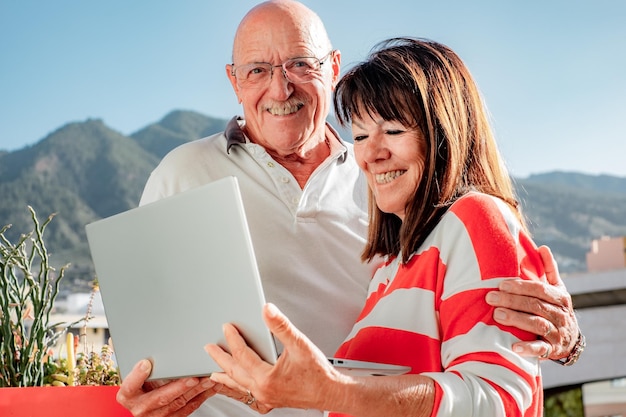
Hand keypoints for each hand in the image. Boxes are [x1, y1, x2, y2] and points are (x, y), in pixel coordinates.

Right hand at [116, 359, 218, 416]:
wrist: (144, 406)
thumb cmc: (139, 385)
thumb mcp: (131, 374)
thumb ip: (130, 360)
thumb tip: (120, 339)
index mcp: (128, 395)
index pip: (130, 386)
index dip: (137, 375)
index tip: (145, 363)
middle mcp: (141, 408)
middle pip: (161, 397)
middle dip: (179, 387)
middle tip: (193, 377)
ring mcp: (157, 415)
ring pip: (179, 403)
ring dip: (197, 391)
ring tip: (209, 378)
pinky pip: (190, 408)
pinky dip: (203, 396)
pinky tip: (212, 386)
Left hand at [205, 303, 344, 412]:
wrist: (331, 392)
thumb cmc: (318, 373)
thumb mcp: (300, 344)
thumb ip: (281, 326)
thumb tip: (267, 310)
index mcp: (267, 378)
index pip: (242, 356)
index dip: (233, 339)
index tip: (227, 327)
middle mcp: (263, 391)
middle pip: (234, 373)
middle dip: (220, 359)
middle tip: (209, 348)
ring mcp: (266, 398)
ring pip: (238, 386)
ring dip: (225, 376)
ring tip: (213, 371)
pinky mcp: (271, 400)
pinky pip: (247, 394)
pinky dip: (237, 388)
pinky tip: (236, 385)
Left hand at [485, 246, 578, 359]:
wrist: (570, 340)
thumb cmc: (555, 308)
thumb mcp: (556, 289)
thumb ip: (549, 270)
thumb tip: (543, 247)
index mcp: (560, 297)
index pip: (539, 289)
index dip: (520, 286)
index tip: (501, 284)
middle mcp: (561, 314)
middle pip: (535, 305)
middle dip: (511, 301)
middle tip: (490, 298)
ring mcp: (558, 333)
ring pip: (537, 324)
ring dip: (516, 319)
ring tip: (497, 315)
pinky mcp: (552, 350)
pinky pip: (540, 349)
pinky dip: (528, 348)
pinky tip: (513, 346)